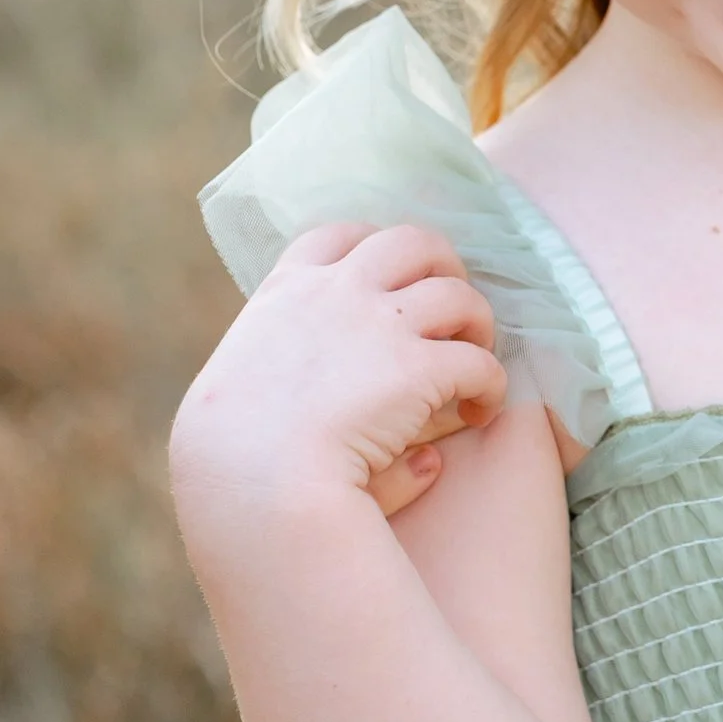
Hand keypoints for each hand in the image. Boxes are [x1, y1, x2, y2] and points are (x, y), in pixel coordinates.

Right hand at [172, 224, 506, 534]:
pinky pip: (480, 362)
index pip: (337, 238)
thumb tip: (337, 394)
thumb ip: (306, 388)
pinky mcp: (417, 367)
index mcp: (285, 294)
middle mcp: (335, 294)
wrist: (250, 483)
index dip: (376, 251)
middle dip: (444, 267)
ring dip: (476, 323)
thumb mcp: (247, 399)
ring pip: (458, 295)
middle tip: (454, 313)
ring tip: (475, 359)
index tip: (396, 281)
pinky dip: (491, 385)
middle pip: (412, 242)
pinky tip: (479, 413)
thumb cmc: (232, 458)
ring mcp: (379, 325)